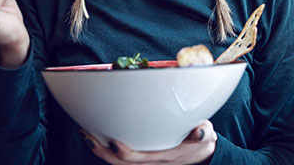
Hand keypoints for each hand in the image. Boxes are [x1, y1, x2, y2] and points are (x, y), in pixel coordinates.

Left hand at [81, 120, 216, 164]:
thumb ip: (202, 132)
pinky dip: (107, 150)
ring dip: (101, 151)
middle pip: (123, 164)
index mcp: (167, 156)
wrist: (203, 154)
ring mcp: (147, 162)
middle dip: (103, 152)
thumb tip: (200, 131)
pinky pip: (122, 159)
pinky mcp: (143, 159)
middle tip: (87, 135)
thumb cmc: (202, 140)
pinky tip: (97, 137)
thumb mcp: (207, 134)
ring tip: (86, 135)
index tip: (113, 141)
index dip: (126, 153)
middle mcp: (154, 163)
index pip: (142, 158)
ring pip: (119, 163)